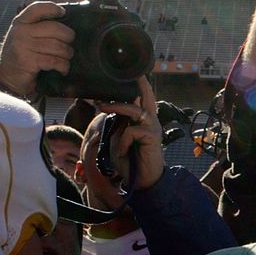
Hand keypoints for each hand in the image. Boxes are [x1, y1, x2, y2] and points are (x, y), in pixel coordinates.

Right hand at [0, 1, 74, 95]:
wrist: (7, 78)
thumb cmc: (22, 55)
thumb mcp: (25, 36)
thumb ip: (39, 27)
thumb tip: (66, 21)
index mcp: (20, 22)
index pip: (37, 8)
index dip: (53, 8)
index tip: (63, 13)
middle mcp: (20, 31)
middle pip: (55, 28)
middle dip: (68, 38)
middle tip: (69, 46)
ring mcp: (22, 46)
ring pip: (57, 46)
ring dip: (67, 54)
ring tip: (66, 59)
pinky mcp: (27, 61)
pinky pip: (54, 60)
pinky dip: (63, 66)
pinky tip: (62, 69)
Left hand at [94, 76, 163, 190]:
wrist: (141, 181)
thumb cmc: (130, 160)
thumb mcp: (118, 138)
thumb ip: (117, 123)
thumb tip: (106, 105)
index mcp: (143, 118)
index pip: (140, 96)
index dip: (135, 84)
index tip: (125, 73)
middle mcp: (150, 120)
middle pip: (145, 95)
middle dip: (136, 83)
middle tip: (128, 73)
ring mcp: (153, 127)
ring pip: (134, 109)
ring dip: (116, 107)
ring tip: (102, 107)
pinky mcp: (153, 137)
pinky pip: (132, 131)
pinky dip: (122, 141)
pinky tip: (122, 152)